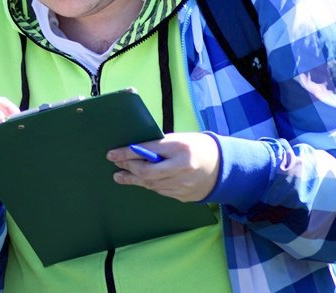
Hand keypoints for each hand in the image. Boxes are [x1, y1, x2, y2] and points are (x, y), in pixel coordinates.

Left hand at [106, 132, 220, 201]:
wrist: (223, 167)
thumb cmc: (197, 147)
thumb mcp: (179, 139)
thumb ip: (159, 145)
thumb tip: (134, 150)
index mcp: (180, 148)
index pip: (147, 150)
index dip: (126, 152)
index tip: (111, 154)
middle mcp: (181, 168)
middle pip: (146, 172)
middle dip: (127, 168)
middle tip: (115, 164)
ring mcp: (183, 185)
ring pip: (151, 184)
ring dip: (134, 179)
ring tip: (120, 176)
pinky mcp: (184, 196)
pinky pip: (160, 191)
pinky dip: (149, 185)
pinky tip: (140, 181)